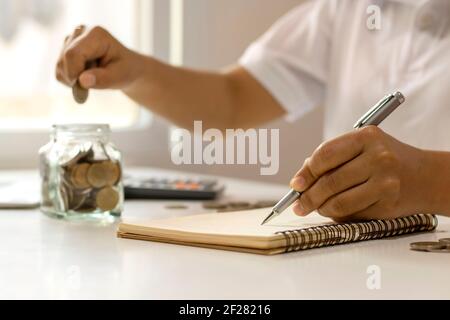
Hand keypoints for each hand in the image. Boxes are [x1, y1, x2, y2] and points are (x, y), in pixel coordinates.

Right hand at [56, 25, 142, 89]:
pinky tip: (85, 76)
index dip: (74, 73)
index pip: (73, 54)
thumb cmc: (125, 70)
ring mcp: (71, 39)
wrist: (126, 67)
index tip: (84, 87)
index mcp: (96, 35)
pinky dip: (70, 80)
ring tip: (94, 76)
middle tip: (95, 83)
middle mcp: (80, 32)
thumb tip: (82, 81)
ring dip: (74, 79)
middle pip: (64, 60)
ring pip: (59, 66)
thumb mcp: (120, 77)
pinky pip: (59, 71)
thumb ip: (103, 79)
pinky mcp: (65, 49)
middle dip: (75, 78)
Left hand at [290, 126, 426, 221]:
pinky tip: (335, 211)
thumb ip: (333, 158)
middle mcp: (378, 157)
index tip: (296, 184)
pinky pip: (352, 214)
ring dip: (321, 209)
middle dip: (308, 197)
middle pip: (330, 182)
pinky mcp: (387, 204)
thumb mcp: (362, 147)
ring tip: (316, 208)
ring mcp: (384, 182)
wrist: (426, 177)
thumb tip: (301, 180)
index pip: (325, 155)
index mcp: (366, 137)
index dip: (306, 172)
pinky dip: (338, 215)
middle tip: (298, 205)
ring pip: (339, 202)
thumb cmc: (386, 159)